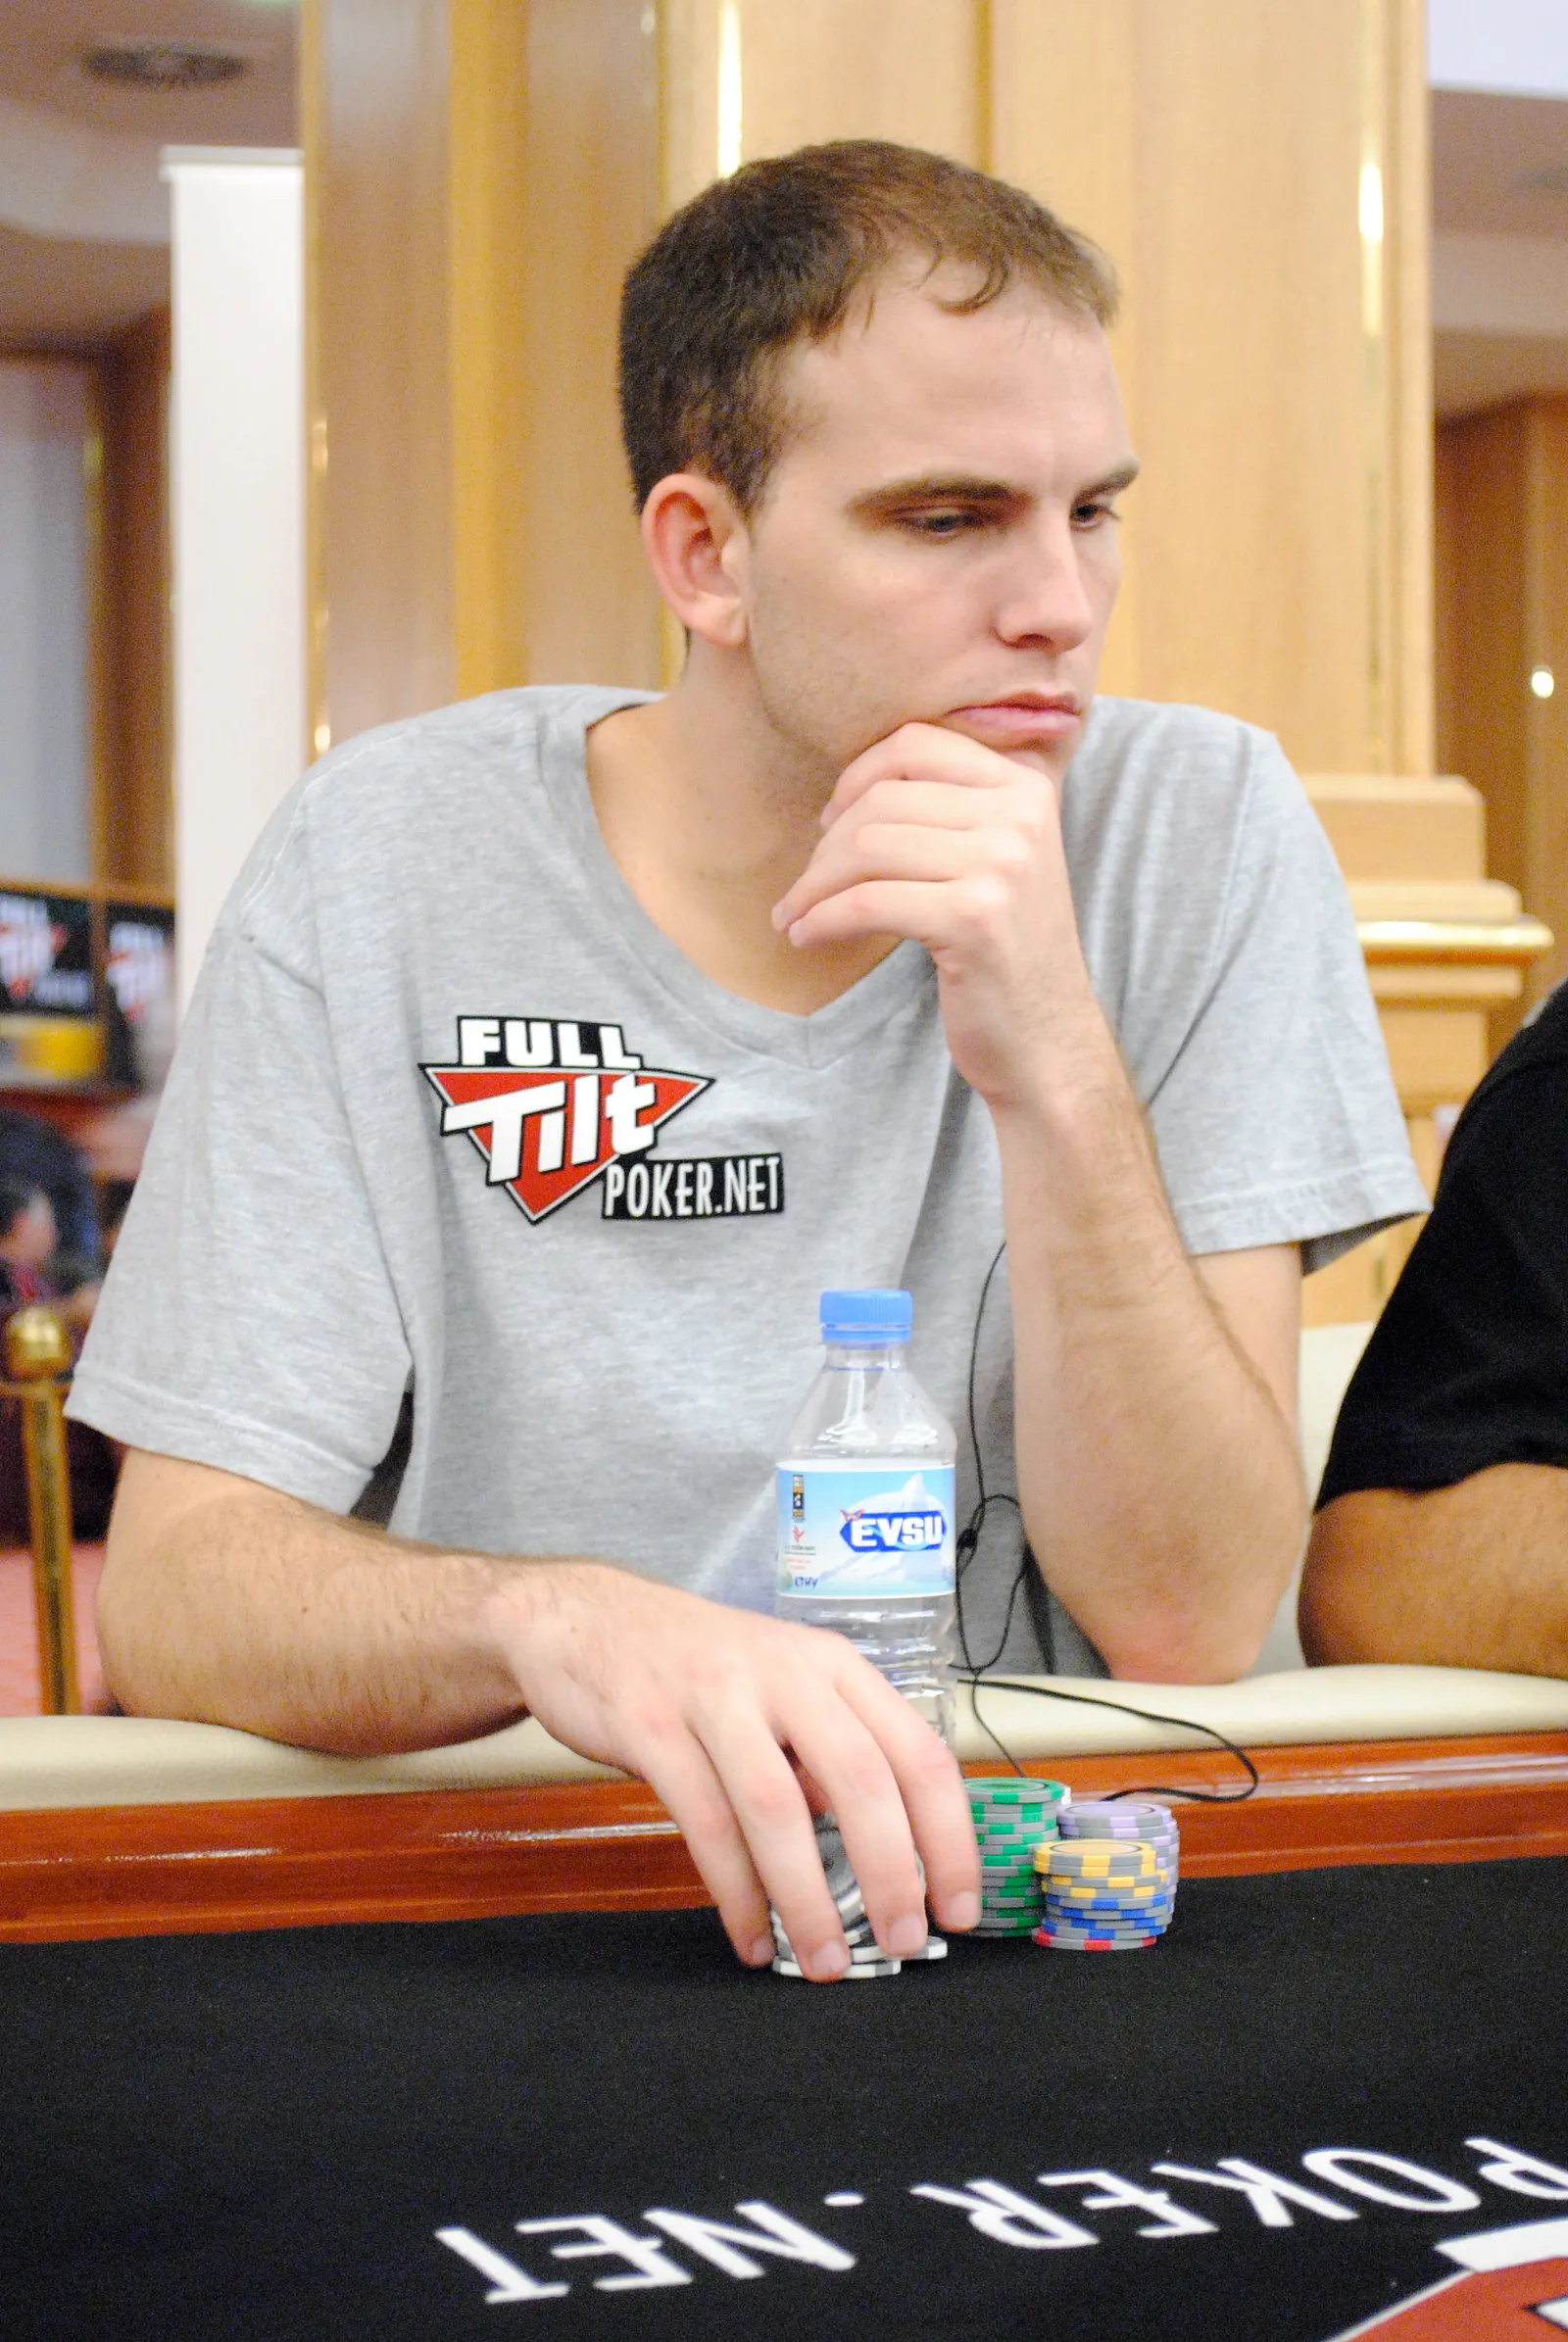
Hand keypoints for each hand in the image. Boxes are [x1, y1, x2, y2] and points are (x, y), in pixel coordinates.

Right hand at [488, 1562, 979, 1979]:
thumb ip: (831, 1754)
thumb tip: (884, 1855)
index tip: (959, 1906)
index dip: (950, 1837)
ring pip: (779, 1808)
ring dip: (808, 1896)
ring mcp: (714, 1695)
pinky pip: (704, 1822)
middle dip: (891, 1872)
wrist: (586, 1617)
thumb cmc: (697, 1665)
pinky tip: (752, 1936)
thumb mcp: (783, 1685)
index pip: (919, 1753)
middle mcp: (784, 1672)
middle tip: (902, 1942)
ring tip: (826, 1958)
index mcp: (832, 1665)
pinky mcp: (651, 1725)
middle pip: (861, 1779)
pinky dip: (735, 1892)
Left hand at [771, 722, 1113, 1112]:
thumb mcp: (999, 861)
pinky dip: (822, 919)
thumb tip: (851, 789)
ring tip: (795, 913)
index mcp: (1025, 787)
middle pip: (883, 798)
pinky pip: (866, 903)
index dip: (857, 776)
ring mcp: (1002, 864)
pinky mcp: (973, 918)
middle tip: (806, 886)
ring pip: (867, 847)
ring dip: (813, 885)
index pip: (916, 745)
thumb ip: (952, 810)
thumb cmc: (1005, 952)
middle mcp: (1020, 815)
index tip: (830, 821)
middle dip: (826, 845)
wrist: (1047, 1038)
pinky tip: (807, 935)